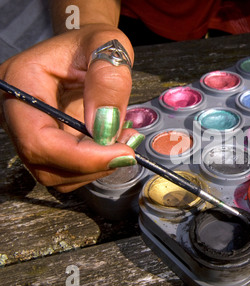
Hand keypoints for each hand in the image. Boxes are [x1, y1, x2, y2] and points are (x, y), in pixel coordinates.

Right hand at [0, 24, 142, 192]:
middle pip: (44, 163)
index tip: (123, 153)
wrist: (87, 48)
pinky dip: (94, 166)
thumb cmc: (93, 43)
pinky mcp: (48, 141)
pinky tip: (112, 145)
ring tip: (122, 140)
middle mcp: (17, 111)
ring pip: (56, 174)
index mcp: (20, 82)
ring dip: (95, 167)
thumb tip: (104, 126)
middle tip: (128, 146)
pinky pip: (67, 169)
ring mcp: (30, 130)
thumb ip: (108, 81)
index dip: (81, 157)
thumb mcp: (108, 46)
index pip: (38, 139)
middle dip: (92, 164)